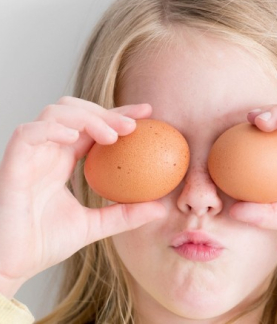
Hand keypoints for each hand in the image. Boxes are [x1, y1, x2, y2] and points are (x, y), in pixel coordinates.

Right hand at [0, 97, 165, 297]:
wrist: (11, 266)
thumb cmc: (44, 244)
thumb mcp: (95, 226)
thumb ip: (125, 214)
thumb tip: (160, 208)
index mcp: (63, 160)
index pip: (93, 126)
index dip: (118, 114)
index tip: (147, 113)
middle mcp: (48, 152)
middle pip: (76, 110)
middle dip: (106, 111)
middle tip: (134, 125)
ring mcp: (29, 155)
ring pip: (54, 113)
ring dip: (86, 117)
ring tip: (111, 136)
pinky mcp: (12, 163)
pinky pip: (28, 133)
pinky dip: (52, 128)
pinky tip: (74, 135)